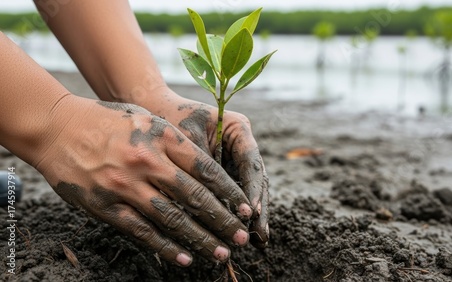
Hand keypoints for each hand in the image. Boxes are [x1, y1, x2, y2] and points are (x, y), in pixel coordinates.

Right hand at [34, 95, 253, 265]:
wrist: (55, 127)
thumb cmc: (107, 121)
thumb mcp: (146, 120)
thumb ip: (175, 142)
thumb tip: (208, 171)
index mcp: (162, 137)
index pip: (206, 169)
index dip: (230, 192)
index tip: (246, 208)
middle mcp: (147, 162)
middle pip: (194, 197)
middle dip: (223, 220)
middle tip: (242, 238)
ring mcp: (125, 186)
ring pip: (172, 219)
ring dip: (200, 239)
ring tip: (222, 253)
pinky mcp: (105, 206)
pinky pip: (142, 231)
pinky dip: (166, 247)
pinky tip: (185, 258)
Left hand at [147, 94, 269, 248]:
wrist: (156, 111)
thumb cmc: (168, 121)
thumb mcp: (184, 141)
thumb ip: (199, 169)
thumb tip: (205, 206)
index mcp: (237, 128)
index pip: (250, 161)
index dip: (251, 188)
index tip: (251, 212)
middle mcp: (242, 144)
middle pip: (256, 179)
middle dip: (258, 209)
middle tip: (259, 235)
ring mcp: (236, 158)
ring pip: (249, 189)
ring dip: (253, 216)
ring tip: (258, 241)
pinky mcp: (226, 171)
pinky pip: (234, 193)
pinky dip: (236, 212)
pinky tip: (241, 233)